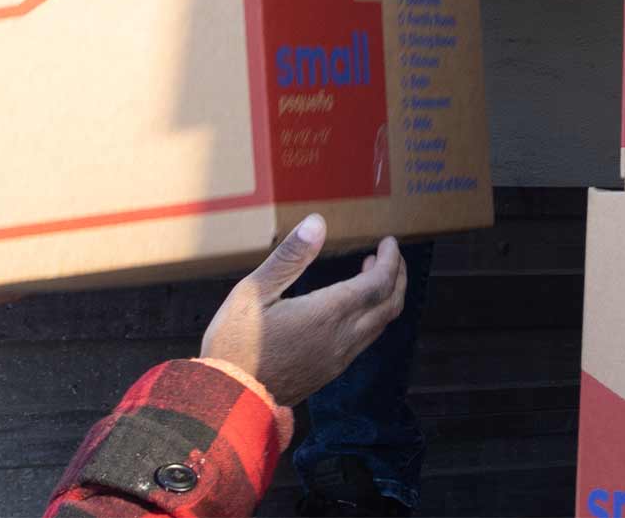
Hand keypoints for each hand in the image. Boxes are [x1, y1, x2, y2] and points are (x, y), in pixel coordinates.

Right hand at [199, 215, 406, 408]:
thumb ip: (289, 257)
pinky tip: (352, 307)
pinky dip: (372, 317)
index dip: (390, 260)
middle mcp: (341, 339)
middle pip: (389, 305)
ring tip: (372, 274)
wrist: (227, 402)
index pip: (377, 284)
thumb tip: (317, 223)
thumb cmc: (234, 343)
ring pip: (379, 326)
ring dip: (386, 298)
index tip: (389, 242)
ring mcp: (337, 360)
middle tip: (390, 255)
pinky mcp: (329, 373)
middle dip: (397, 277)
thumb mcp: (253, 292)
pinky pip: (364, 341)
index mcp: (327, 314)